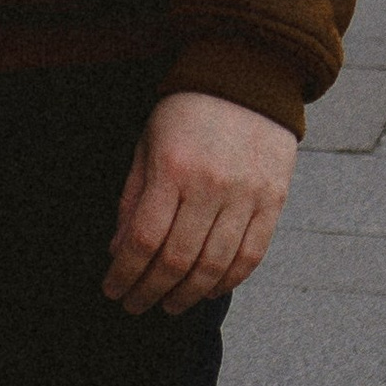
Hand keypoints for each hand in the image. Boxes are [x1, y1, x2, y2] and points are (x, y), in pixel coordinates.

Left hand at [104, 91, 296, 314]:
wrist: (248, 79)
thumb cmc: (186, 111)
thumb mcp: (148, 143)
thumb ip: (133, 196)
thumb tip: (118, 251)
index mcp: (172, 168)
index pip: (143, 238)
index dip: (125, 272)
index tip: (112, 290)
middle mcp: (210, 186)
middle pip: (177, 259)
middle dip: (151, 291)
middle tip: (136, 306)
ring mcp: (246, 196)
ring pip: (214, 265)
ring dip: (188, 295)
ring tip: (169, 306)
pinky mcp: (273, 202)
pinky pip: (250, 256)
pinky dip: (228, 281)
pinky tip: (208, 291)